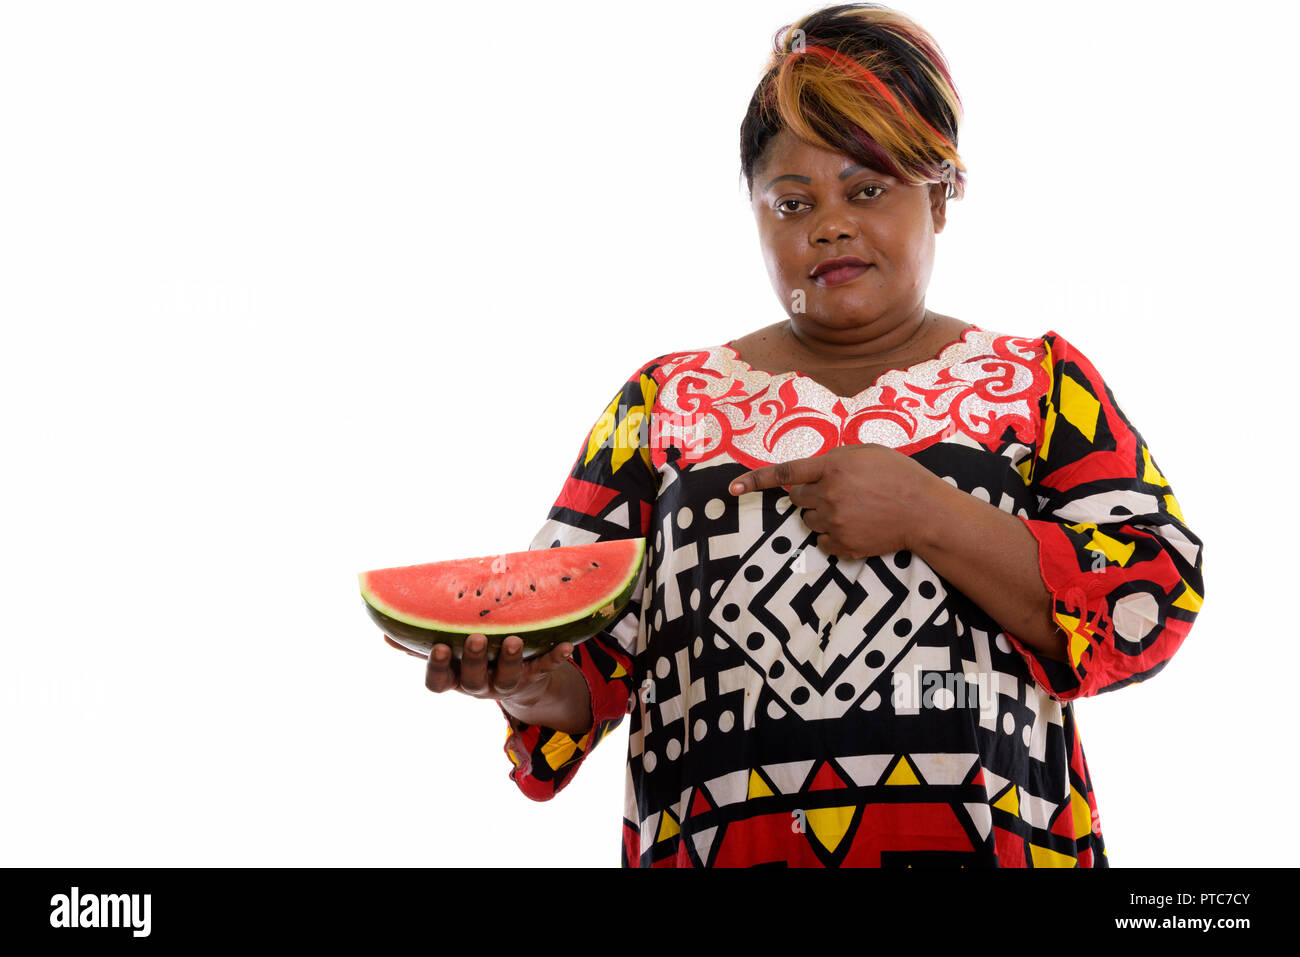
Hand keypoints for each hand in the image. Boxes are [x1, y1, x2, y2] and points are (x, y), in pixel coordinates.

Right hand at [382, 633, 575, 708]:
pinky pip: (546, 670)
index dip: (438, 668)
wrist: (521, 684)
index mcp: (454, 679)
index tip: (440, 647)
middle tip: (478, 638)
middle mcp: (479, 686)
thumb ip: (418, 646)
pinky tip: (567, 646)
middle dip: (475, 660)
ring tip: (517, 640)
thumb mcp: (449, 658)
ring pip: (508, 679)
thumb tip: (384, 634)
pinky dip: (556, 658)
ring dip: (513, 660)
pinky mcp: (535, 678)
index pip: (439, 682)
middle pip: (473, 680)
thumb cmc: (475, 661)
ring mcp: (507, 684)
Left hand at [728, 444, 942, 559]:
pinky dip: (831, 536)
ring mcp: (834, 523)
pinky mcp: (843, 545)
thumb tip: (813, 470)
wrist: (925, 512)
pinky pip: (821, 542)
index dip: (756, 480)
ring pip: (808, 521)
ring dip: (821, 514)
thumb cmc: (900, 476)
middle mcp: (829, 496)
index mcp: (833, 467)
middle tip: (837, 492)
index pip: (786, 473)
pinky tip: (855, 526)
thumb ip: (835, 459)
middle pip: (796, 499)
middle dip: (809, 494)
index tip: (732, 488)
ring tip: (853, 510)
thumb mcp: (867, 452)